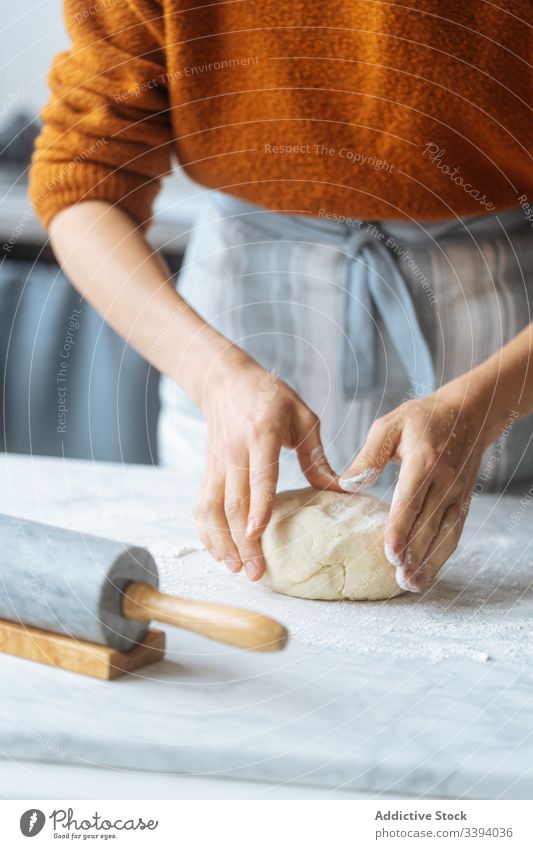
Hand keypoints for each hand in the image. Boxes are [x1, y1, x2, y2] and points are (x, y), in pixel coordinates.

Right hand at [194, 353, 337, 580]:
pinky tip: (218, 552)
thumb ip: (317, 455)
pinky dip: (206, 531)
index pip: (259, 476)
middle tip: (254, 572)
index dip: (258, 506)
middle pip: (233, 502)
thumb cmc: (270, 397)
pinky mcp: (207, 471)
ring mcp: (217, 464)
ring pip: (212, 509)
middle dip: (242, 541)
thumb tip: (339, 490)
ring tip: (235, 568)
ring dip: (221, 541)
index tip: (257, 533)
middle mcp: (235, 452)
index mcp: (261, 434)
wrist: (225, 381)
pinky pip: (201, 506)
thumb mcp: (303, 416)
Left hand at [339, 383, 495, 591]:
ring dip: (429, 561)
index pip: (411, 499)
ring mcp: (457, 493)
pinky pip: (454, 533)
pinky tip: (427, 572)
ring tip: (411, 584)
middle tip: (397, 577)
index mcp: (424, 460)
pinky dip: (442, 555)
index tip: (391, 551)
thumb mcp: (390, 425)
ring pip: (444, 534)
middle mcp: (444, 480)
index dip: (401, 528)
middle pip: (428, 523)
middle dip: (414, 553)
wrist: (469, 413)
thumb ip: (369, 455)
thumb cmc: (423, 418)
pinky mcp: (463, 502)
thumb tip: (348, 483)